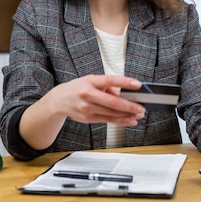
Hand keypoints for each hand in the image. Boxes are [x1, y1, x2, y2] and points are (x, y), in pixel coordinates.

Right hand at [19, 75, 145, 150]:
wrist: (59, 100)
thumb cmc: (78, 88)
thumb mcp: (91, 80)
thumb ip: (107, 86)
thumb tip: (123, 94)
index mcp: (90, 81)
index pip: (110, 80)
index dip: (125, 82)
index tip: (138, 84)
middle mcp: (88, 95)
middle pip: (112, 102)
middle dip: (129, 106)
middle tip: (141, 107)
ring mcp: (87, 108)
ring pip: (111, 113)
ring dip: (128, 115)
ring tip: (139, 114)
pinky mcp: (88, 118)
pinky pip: (108, 120)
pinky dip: (121, 121)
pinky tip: (130, 121)